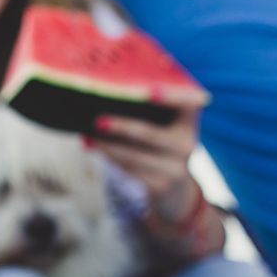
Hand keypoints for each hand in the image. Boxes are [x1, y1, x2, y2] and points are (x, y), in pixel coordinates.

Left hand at [90, 85, 205, 221]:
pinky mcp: (159, 186)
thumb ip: (148, 107)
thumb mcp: (165, 126)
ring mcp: (175, 169)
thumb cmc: (160, 143)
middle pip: (150, 135)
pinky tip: (93, 148)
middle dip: (122, 128)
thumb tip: (116, 89)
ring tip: (87, 137)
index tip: (150, 92)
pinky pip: (129, 170)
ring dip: (106, 147)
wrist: (175, 186)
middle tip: (98, 121)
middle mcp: (186, 144)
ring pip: (133, 156)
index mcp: (189, 122)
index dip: (172, 97)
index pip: (189, 103)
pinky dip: (109, 158)